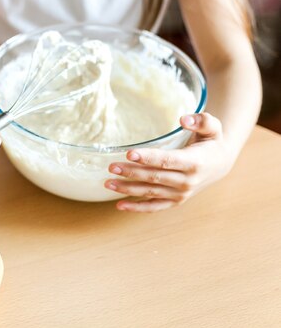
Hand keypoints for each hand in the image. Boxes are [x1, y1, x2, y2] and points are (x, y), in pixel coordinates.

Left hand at [104, 113, 230, 212]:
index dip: (148, 158)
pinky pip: (154, 207)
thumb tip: (184, 119)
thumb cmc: (211, 142)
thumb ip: (202, 120)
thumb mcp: (212, 127)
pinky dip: (137, 208)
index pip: (167, 161)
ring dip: (128, 189)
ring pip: (150, 192)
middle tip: (111, 167)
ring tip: (108, 183)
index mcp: (194, 163)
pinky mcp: (175, 201)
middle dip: (131, 173)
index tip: (129, 154)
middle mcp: (187, 182)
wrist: (219, 164)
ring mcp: (180, 194)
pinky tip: (120, 205)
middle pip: (154, 177)